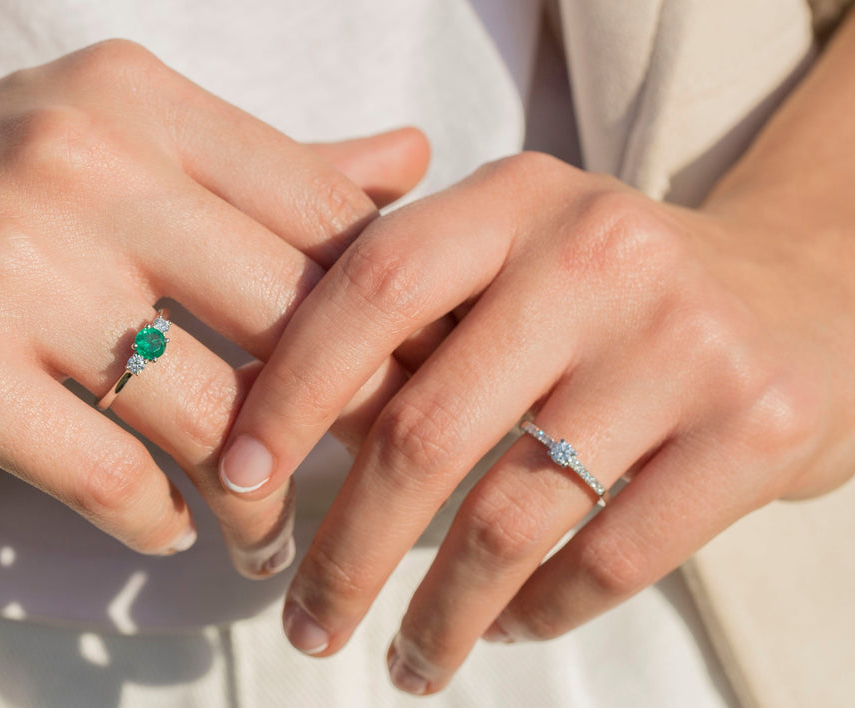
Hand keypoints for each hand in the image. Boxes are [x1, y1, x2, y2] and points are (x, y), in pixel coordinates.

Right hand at [0, 39, 428, 573]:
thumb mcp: (103, 142)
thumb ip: (260, 166)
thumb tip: (409, 159)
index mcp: (134, 98)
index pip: (323, 211)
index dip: (389, 314)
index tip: (411, 382)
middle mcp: (76, 161)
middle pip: (289, 315)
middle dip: (344, 420)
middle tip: (363, 476)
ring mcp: (4, 260)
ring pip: (209, 413)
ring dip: (257, 501)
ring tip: (265, 534)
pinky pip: (109, 474)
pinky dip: (156, 521)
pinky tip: (167, 527)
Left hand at [221, 150, 854, 690]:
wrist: (804, 288)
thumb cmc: (610, 287)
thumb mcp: (514, 243)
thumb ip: (406, 298)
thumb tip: (256, 409)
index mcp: (514, 199)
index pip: (370, 290)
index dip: (288, 391)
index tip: (237, 480)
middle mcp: (596, 255)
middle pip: (424, 430)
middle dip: (348, 551)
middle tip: (308, 623)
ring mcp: (682, 341)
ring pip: (512, 517)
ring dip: (439, 614)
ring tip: (404, 662)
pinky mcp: (755, 427)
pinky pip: (611, 558)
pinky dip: (539, 611)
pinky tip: (506, 626)